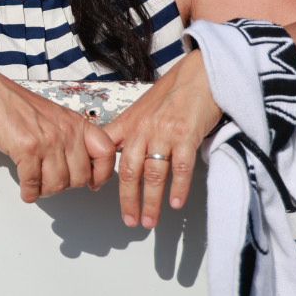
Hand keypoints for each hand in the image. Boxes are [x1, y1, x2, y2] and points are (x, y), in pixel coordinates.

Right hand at [0, 76, 116, 202]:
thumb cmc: (19, 105)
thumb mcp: (56, 117)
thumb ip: (71, 138)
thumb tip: (80, 165)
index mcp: (76, 123)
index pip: (106, 153)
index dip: (102, 173)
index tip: (93, 182)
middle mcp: (66, 132)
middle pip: (80, 177)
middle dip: (65, 185)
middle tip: (54, 182)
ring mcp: (47, 141)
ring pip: (58, 184)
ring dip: (45, 190)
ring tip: (38, 184)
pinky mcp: (27, 149)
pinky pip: (33, 183)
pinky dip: (29, 191)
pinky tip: (27, 188)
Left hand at [103, 50, 221, 228]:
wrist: (200, 74)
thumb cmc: (173, 91)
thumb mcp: (143, 108)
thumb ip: (128, 129)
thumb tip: (116, 150)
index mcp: (130, 122)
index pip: (107, 151)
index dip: (100, 173)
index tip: (95, 191)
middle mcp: (143, 129)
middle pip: (129, 171)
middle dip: (128, 199)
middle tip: (129, 220)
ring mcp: (164, 132)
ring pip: (153, 174)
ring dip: (151, 201)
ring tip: (150, 221)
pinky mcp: (186, 134)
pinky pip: (180, 167)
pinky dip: (178, 187)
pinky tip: (175, 204)